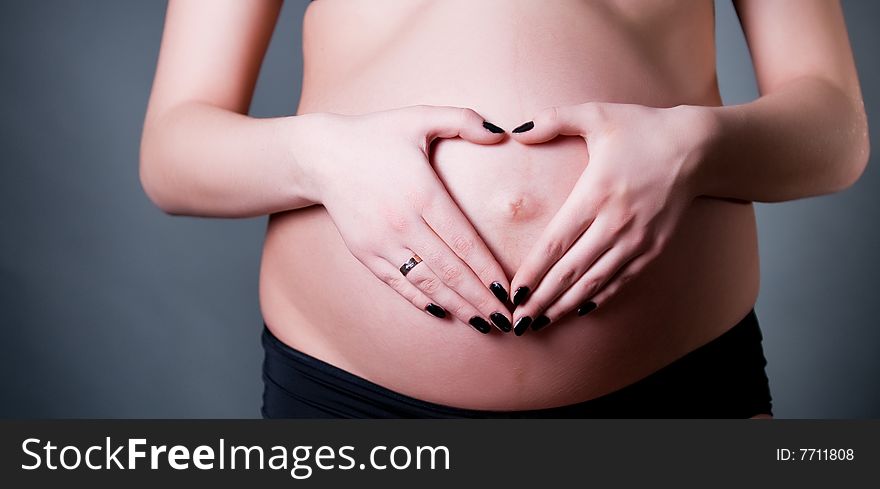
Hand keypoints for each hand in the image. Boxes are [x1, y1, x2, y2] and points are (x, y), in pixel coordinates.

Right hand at [307, 105, 513, 333]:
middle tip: (507, 320)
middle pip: (450, 271)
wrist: (321, 155)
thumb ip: (463, 120)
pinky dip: (421, 301)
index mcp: (422, 194)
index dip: (488, 271)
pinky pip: (398, 283)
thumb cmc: (375, 135)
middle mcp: (403, 223)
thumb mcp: (419, 117)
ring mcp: (382, 242)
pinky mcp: (365, 253)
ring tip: (483, 323)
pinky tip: (443, 313)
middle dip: (480, 299)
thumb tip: (501, 132)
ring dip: (457, 306)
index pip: (464, 243)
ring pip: (426, 283)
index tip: (510, 291)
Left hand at [507, 102, 706, 333]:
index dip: (533, 273)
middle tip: (519, 321)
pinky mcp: (654, 248)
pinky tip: (580, 309)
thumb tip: (516, 130)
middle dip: (543, 300)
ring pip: (595, 282)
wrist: (699, 148)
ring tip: (542, 322)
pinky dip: (599, 298)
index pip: (556, 243)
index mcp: (596, 194)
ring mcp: (637, 240)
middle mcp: (616, 223)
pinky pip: (621, 280)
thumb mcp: (597, 115)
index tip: (513, 293)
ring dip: (567, 305)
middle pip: (571, 272)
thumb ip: (554, 119)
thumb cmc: (642, 129)